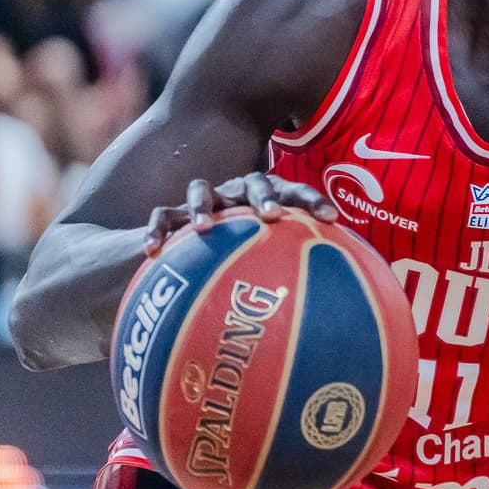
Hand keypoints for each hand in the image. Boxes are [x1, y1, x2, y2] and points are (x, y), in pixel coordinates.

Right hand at [143, 174, 338, 254]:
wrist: (200, 238)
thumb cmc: (251, 250)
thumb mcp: (275, 256)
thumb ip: (300, 268)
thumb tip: (336, 306)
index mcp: (270, 198)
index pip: (296, 192)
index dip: (314, 202)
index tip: (332, 218)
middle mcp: (239, 194)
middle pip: (253, 183)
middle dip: (264, 197)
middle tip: (273, 216)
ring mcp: (207, 201)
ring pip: (201, 190)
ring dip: (203, 205)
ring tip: (204, 228)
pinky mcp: (175, 215)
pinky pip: (162, 216)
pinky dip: (157, 230)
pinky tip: (152, 250)